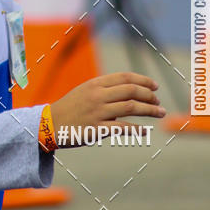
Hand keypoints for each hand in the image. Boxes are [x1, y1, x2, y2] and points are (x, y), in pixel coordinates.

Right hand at [50, 72, 164, 146]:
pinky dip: (137, 129)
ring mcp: (97, 112)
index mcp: (95, 84)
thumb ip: (105, 88)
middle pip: (132, 91)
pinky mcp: (96, 129)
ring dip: (149, 110)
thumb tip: (130, 89)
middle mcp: (97, 95)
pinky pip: (122, 128)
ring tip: (160, 113)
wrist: (50, 124)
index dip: (144, 81)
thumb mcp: (85, 91)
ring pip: (131, 107)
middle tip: (158, 103)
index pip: (125, 77)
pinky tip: (144, 131)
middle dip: (149, 96)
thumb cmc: (70, 107)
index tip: (155, 87)